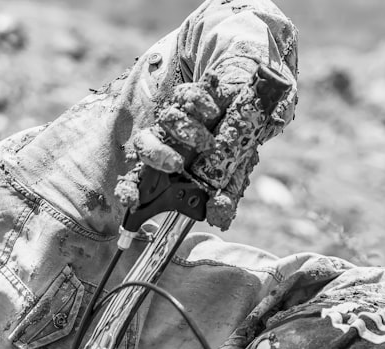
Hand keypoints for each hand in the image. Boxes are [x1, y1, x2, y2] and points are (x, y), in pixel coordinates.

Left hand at [125, 57, 295, 228]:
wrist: (255, 109)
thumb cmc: (235, 149)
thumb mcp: (233, 179)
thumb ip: (224, 200)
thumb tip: (219, 218)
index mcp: (169, 169)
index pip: (137, 180)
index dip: (129, 190)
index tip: (132, 200)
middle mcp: (168, 142)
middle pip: (143, 145)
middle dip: (156, 155)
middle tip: (176, 165)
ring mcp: (178, 117)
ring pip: (166, 120)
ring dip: (188, 132)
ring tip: (209, 143)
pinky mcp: (190, 94)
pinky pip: (186, 96)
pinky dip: (200, 105)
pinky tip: (214, 113)